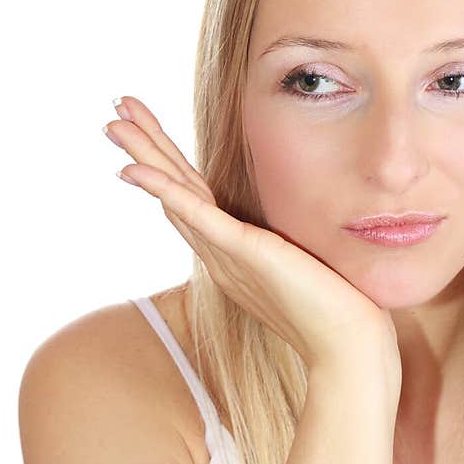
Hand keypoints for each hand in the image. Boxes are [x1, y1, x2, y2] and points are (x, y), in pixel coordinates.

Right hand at [103, 97, 400, 384]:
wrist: (350, 351)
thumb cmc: (340, 310)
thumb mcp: (309, 261)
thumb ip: (292, 243)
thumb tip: (300, 228)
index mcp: (233, 253)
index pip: (193, 197)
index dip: (168, 162)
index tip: (146, 128)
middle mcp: (220, 254)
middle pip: (174, 189)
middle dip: (145, 147)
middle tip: (115, 112)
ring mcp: (227, 254)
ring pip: (175, 194)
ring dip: (144, 155)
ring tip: (114, 123)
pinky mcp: (244, 252)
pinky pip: (196, 215)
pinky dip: (164, 189)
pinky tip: (135, 169)